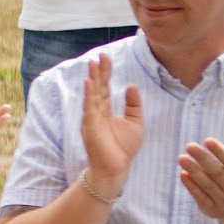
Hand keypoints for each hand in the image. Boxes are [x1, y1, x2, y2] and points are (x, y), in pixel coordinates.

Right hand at [79, 53, 142, 198]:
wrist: (116, 168)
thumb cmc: (124, 148)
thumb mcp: (135, 122)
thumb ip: (133, 104)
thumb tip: (130, 85)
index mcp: (106, 111)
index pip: (104, 88)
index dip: (106, 73)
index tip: (106, 58)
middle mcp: (97, 112)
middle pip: (97, 87)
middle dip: (99, 71)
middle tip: (100, 55)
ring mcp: (92, 118)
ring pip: (92, 94)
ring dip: (92, 78)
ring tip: (93, 64)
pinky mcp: (90, 126)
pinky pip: (89, 107)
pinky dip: (88, 94)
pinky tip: (89, 82)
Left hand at [180, 134, 223, 223]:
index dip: (220, 152)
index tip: (208, 140)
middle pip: (217, 173)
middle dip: (203, 158)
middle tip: (189, 145)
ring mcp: (223, 201)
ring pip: (206, 184)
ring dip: (193, 170)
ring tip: (182, 158)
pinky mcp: (210, 208)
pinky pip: (199, 196)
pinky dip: (190, 185)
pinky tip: (182, 173)